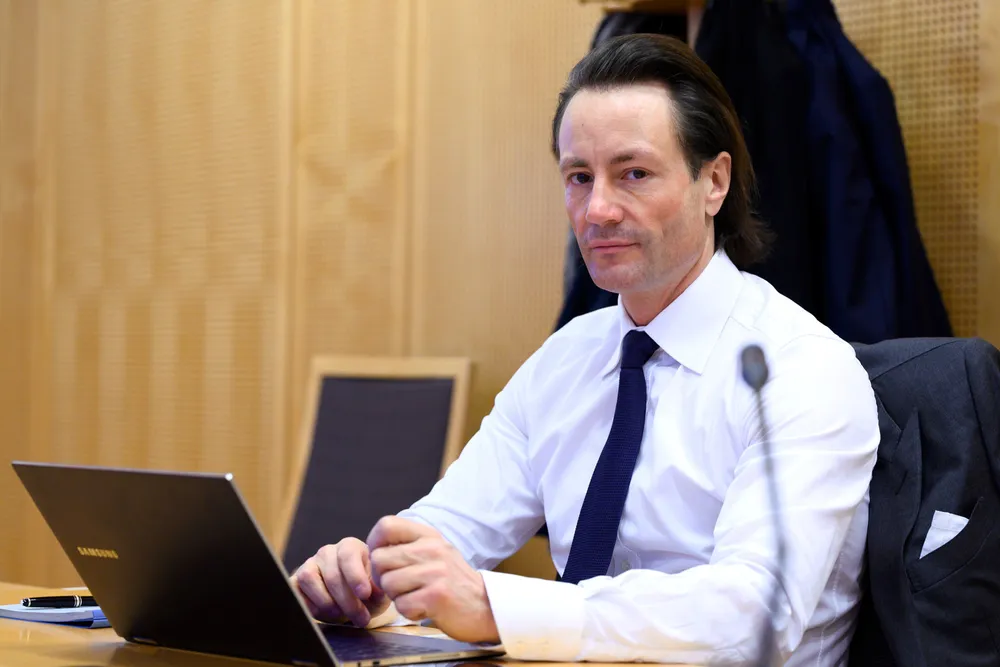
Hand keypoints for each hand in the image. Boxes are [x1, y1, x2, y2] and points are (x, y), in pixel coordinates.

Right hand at [291, 537, 390, 627]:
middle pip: (332, 574)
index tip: (365, 594)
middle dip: (348, 601)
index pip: (348, 554)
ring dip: (327, 602)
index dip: (355, 575)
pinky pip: (296, 590)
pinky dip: (310, 605)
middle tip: (361, 618)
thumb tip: (374, 590)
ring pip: (309, 579)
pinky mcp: (297, 580)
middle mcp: (328, 552)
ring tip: (341, 614)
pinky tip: (326, 613)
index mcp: (350, 547)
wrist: (352, 600)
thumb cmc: (367, 590)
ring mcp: (310, 564)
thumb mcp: (378, 589)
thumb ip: (378, 587)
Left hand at [367, 516, 499, 643]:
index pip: (386, 525)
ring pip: (387, 584)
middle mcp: (432, 549)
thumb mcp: (435, 552)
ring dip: (397, 597)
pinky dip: (409, 612)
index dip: (374, 543)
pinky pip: (401, 605)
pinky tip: (425, 608)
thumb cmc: (452, 581)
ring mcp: (435, 572)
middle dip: (383, 578)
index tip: (382, 560)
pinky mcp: (437, 596)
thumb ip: (408, 546)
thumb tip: (372, 549)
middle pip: (379, 559)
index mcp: (429, 535)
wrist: (485, 606)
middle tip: (402, 586)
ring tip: (417, 596)